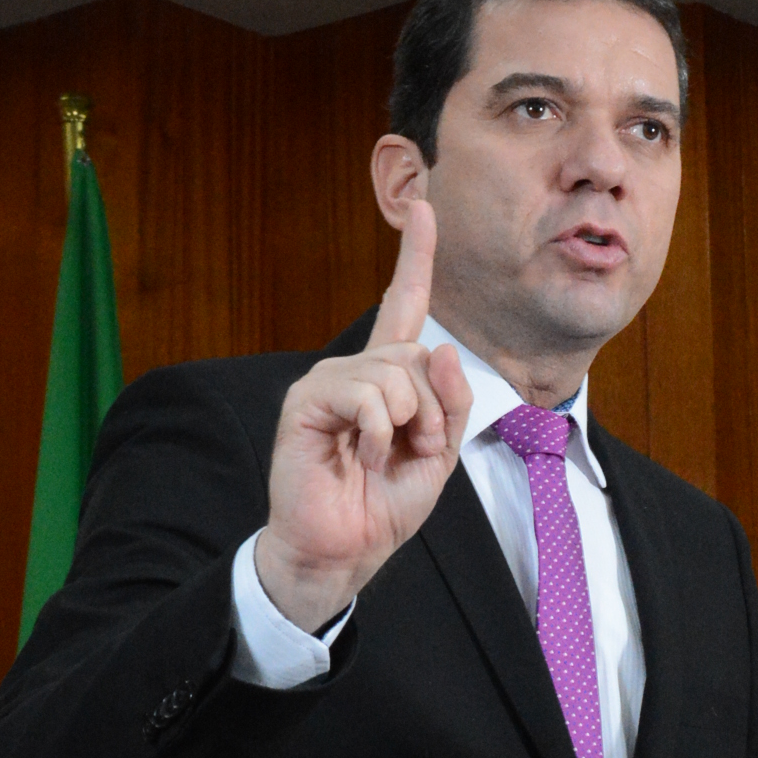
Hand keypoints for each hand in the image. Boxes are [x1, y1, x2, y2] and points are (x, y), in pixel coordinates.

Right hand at [254, 200, 471, 631]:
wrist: (343, 548)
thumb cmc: (384, 504)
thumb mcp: (439, 454)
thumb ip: (451, 402)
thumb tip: (441, 347)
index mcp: (387, 378)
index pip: (404, 306)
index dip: (416, 258)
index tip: (423, 208)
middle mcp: (356, 370)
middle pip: (418, 353)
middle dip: (433, 409)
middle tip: (413, 448)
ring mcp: (329, 381)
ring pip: (396, 372)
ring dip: (408, 423)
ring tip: (382, 456)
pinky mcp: (306, 401)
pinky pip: (366, 395)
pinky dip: (377, 433)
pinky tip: (360, 457)